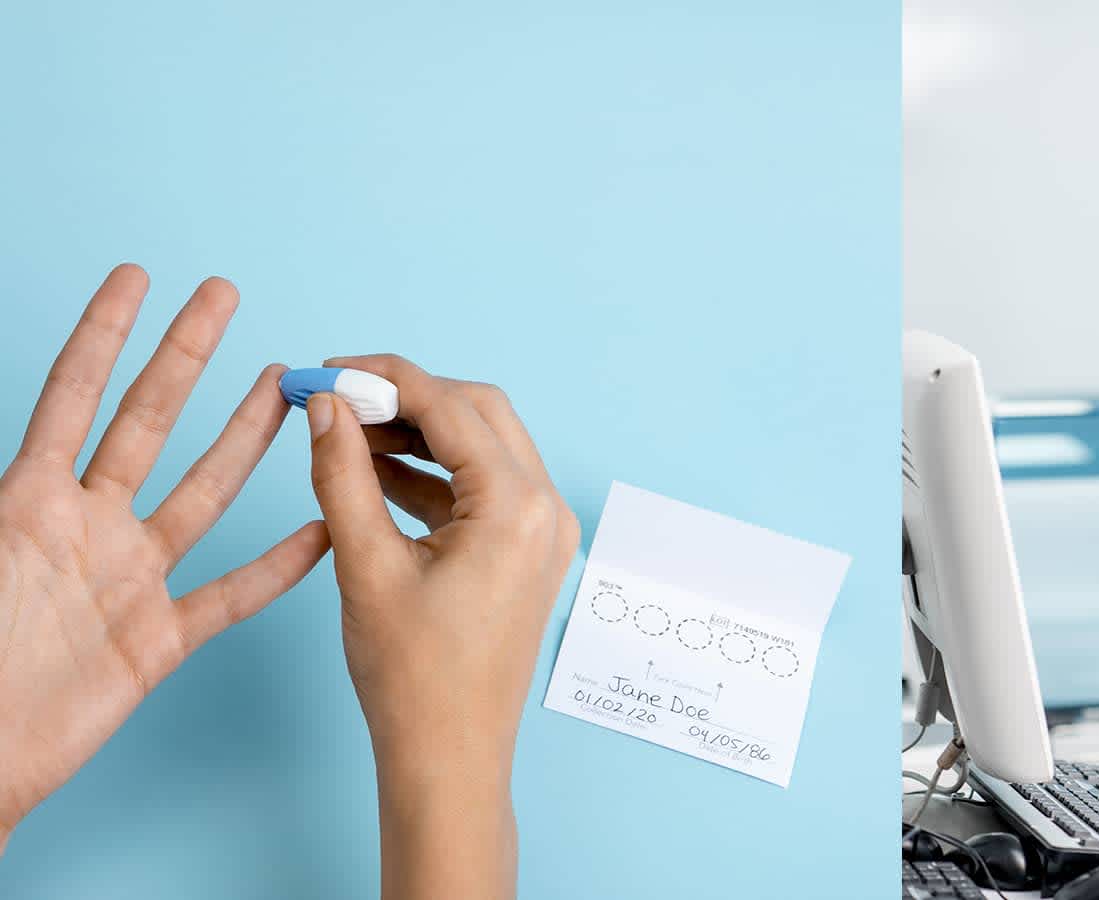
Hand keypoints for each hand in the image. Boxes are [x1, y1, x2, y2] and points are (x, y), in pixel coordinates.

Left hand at [0, 266, 327, 848]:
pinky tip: (319, 531)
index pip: (70, 398)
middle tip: (220, 296)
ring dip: (243, 438)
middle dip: (183, 355)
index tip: (136, 277)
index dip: (103, 334)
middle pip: (146, 423)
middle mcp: (83, 531)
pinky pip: (230, 595)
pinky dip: (280, 565)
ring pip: (200, 493)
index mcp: (25, 506)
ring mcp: (126, 583)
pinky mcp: (157, 642)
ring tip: (281, 389)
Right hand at [304, 353, 577, 899]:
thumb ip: (343, 475)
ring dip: (416, 434)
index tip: (324, 371)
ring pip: (480, 447)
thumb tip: (325, 406)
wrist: (449, 756)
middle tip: (335, 397)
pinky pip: (480, 489)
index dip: (382, 378)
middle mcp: (545, 510)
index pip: (450, 406)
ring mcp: (541, 532)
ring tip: (342, 431)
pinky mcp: (525, 552)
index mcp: (518, 507)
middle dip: (405, 397)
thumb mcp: (366, 566)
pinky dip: (430, 474)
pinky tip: (370, 471)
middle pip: (477, 413)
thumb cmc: (414, 677)